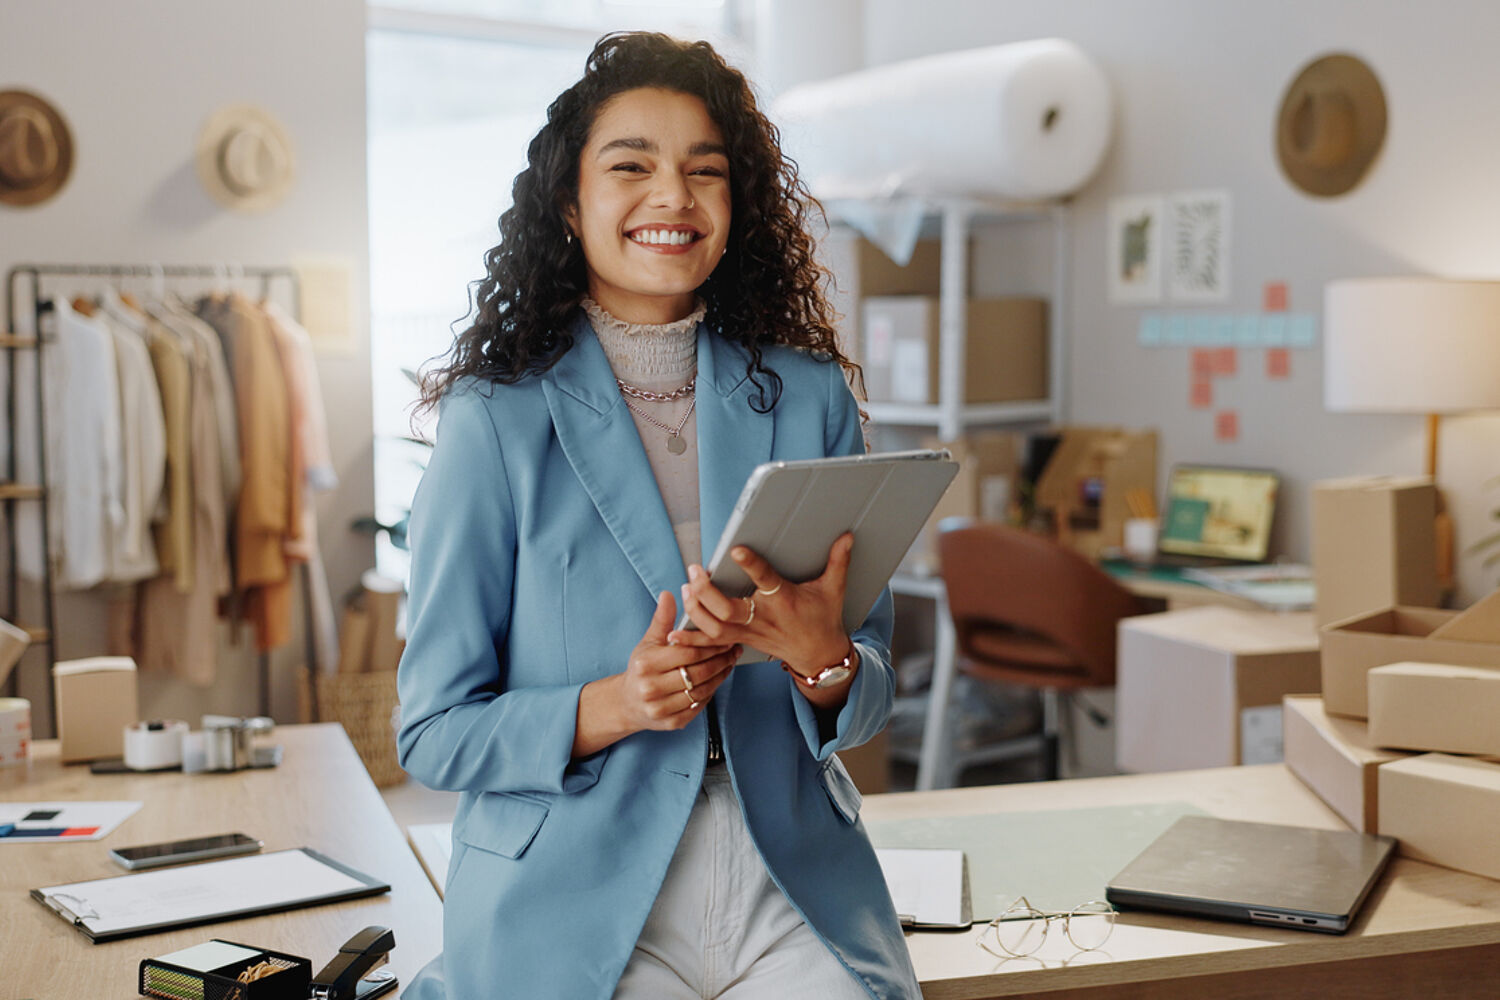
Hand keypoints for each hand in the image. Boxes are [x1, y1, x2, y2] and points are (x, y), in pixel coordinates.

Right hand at [613, 590, 738, 733]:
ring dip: (720, 677)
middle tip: (733, 650)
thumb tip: (669, 594)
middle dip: (720, 660)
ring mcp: (660, 708)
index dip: (709, 645)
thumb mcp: (648, 642)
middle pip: (697, 673)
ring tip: (729, 663)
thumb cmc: (642, 668)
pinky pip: (699, 707)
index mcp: (646, 664)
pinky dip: (711, 693)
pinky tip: (717, 680)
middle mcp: (651, 688)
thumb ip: (662, 619)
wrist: (627, 703)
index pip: (686, 653)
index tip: (724, 638)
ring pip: (701, 691)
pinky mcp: (671, 723)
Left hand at [671, 532, 854, 679]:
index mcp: (784, 600)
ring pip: (716, 628)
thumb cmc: (823, 618)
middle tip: (695, 570)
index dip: (751, 564)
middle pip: (729, 610)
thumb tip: (847, 536)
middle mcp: (764, 618)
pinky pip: (713, 644)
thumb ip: (837, 561)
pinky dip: (693, 638)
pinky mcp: (742, 641)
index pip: (766, 580)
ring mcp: (750, 633)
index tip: (735, 549)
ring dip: (696, 610)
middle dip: (708, 591)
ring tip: (686, 588)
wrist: (819, 655)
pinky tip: (674, 632)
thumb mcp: (833, 589)